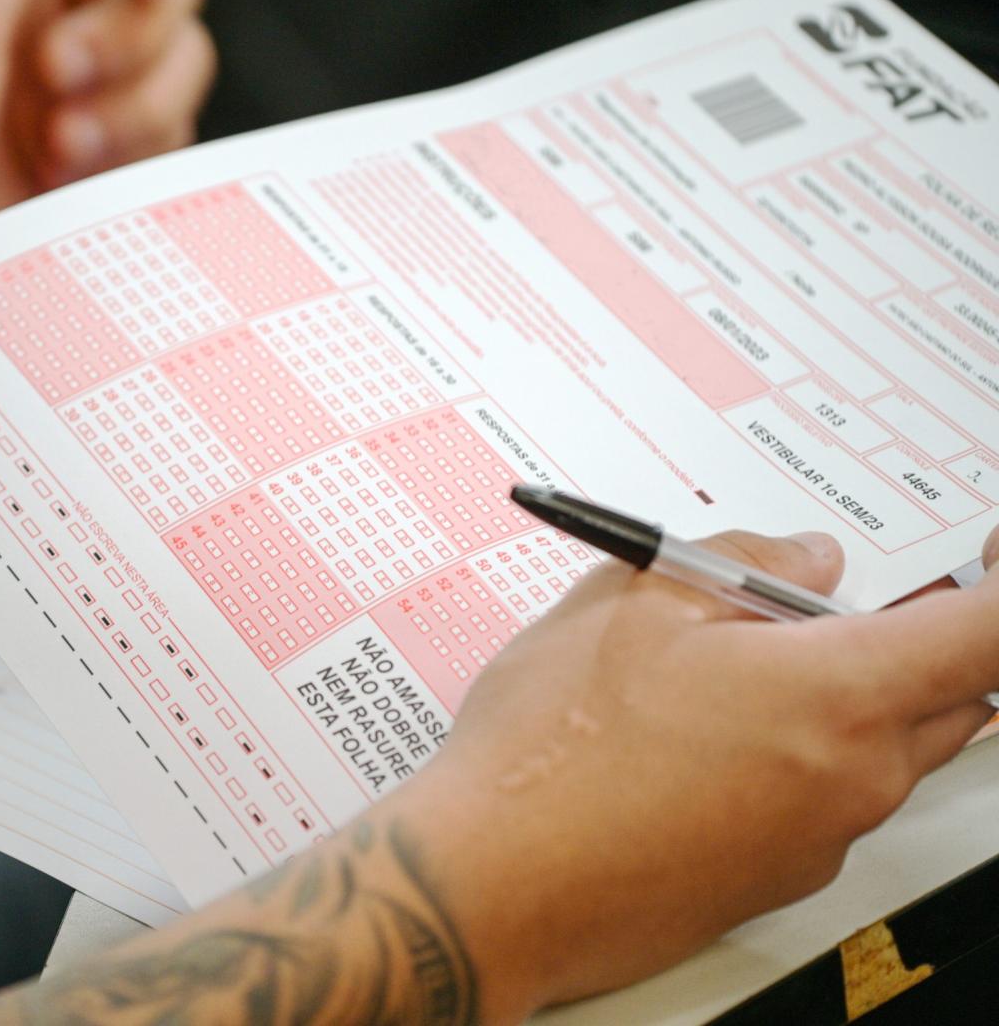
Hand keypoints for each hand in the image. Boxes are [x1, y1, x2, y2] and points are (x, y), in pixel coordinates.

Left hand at [0, 0, 213, 287]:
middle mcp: (54, 13)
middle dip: (124, 41)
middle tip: (53, 75)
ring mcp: (84, 87)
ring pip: (181, 67)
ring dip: (127, 109)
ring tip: (51, 145)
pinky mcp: (103, 155)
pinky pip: (169, 137)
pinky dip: (128, 156)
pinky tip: (61, 176)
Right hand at [409, 523, 998, 1021]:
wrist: (491, 884)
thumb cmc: (550, 754)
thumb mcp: (633, 601)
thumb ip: (744, 556)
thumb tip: (802, 557)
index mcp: (838, 697)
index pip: (986, 633)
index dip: (995, 586)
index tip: (983, 560)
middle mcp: (852, 780)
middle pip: (950, 696)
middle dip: (912, 639)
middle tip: (818, 603)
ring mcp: (817, 840)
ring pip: (881, 750)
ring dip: (841, 698)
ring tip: (723, 668)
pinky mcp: (775, 880)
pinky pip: (824, 801)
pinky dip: (794, 756)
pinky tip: (693, 737)